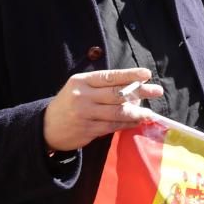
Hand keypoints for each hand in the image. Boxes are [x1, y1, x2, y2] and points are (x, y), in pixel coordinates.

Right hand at [43, 68, 163, 151]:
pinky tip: (137, 121)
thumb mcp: (80, 88)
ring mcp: (85, 114)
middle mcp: (83, 96)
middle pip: (117, 94)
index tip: (147, 74)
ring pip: (118, 112)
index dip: (130, 75)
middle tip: (157, 90)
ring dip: (137, 112)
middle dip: (140, 91)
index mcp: (82, 81)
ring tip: (149, 112)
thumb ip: (102, 87)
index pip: (110, 76)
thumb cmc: (69, 103)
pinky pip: (113, 126)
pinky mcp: (88, 130)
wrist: (46, 127)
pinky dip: (127, 124)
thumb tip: (134, 88)